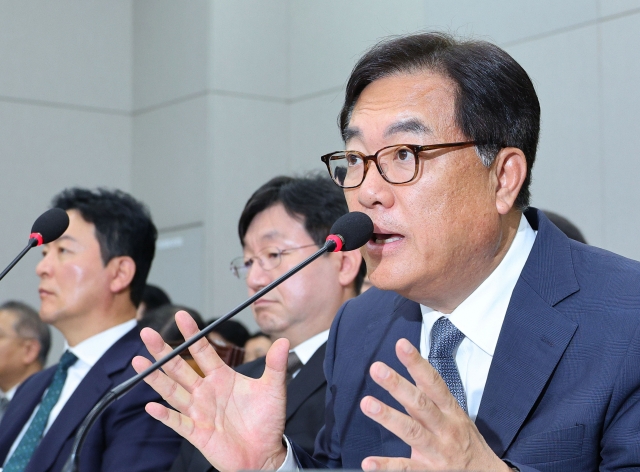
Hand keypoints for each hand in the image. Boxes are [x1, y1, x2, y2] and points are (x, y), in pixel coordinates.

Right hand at [132, 311, 288, 471]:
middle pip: (179, 367)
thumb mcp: (273, 389)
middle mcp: (206, 391)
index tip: (181, 315)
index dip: (192, 333)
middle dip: (163, 351)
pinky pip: (177, 422)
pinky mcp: (197, 432)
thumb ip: (275, 365)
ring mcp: (199, 411)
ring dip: (155, 378)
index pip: (203, 350)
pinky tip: (151, 405)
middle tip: (147, 333)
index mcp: (222, 377)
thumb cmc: (267, 420)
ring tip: (138, 362)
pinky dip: (164, 415)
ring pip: (172, 391)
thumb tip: (285, 341)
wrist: (265, 454)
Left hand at [360, 338, 509, 471]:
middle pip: (420, 403)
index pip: (433, 382)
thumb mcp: (456, 414)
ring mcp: (437, 451)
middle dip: (398, 385)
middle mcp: (444, 428)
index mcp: (451, 410)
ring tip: (367, 403)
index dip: (417, 363)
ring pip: (411, 431)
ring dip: (388, 416)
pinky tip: (368, 462)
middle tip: (377, 368)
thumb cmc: (466, 442)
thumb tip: (412, 368)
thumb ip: (432, 396)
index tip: (401, 345)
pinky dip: (386, 466)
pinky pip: (406, 468)